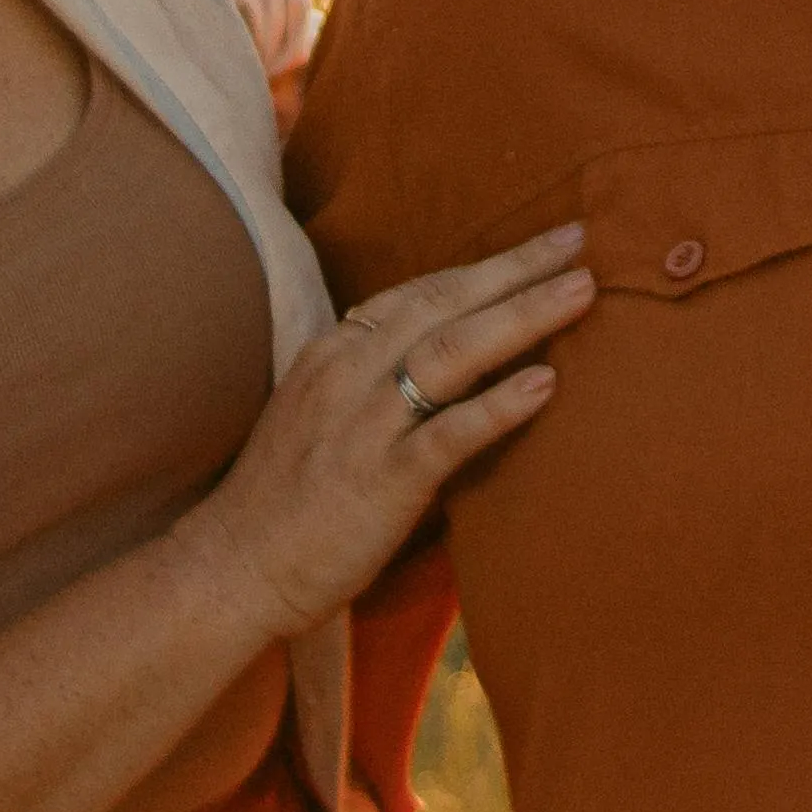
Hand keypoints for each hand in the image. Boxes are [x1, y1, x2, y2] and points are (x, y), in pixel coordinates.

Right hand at [164, 226, 591, 643]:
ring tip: (579, 292)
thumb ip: (375, 379)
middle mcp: (348, 373)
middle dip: (516, 268)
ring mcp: (363, 425)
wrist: (231, 568)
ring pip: (453, 351)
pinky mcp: (381, 481)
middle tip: (578, 242)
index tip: (542, 246)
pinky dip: (499, 405)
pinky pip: (448, 433)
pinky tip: (545, 384)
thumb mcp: (321, 413)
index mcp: (335, 353)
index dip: (485, 265)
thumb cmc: (284, 499)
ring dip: (523, 316)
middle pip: (444, 302)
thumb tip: (447, 360)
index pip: (420, 292)